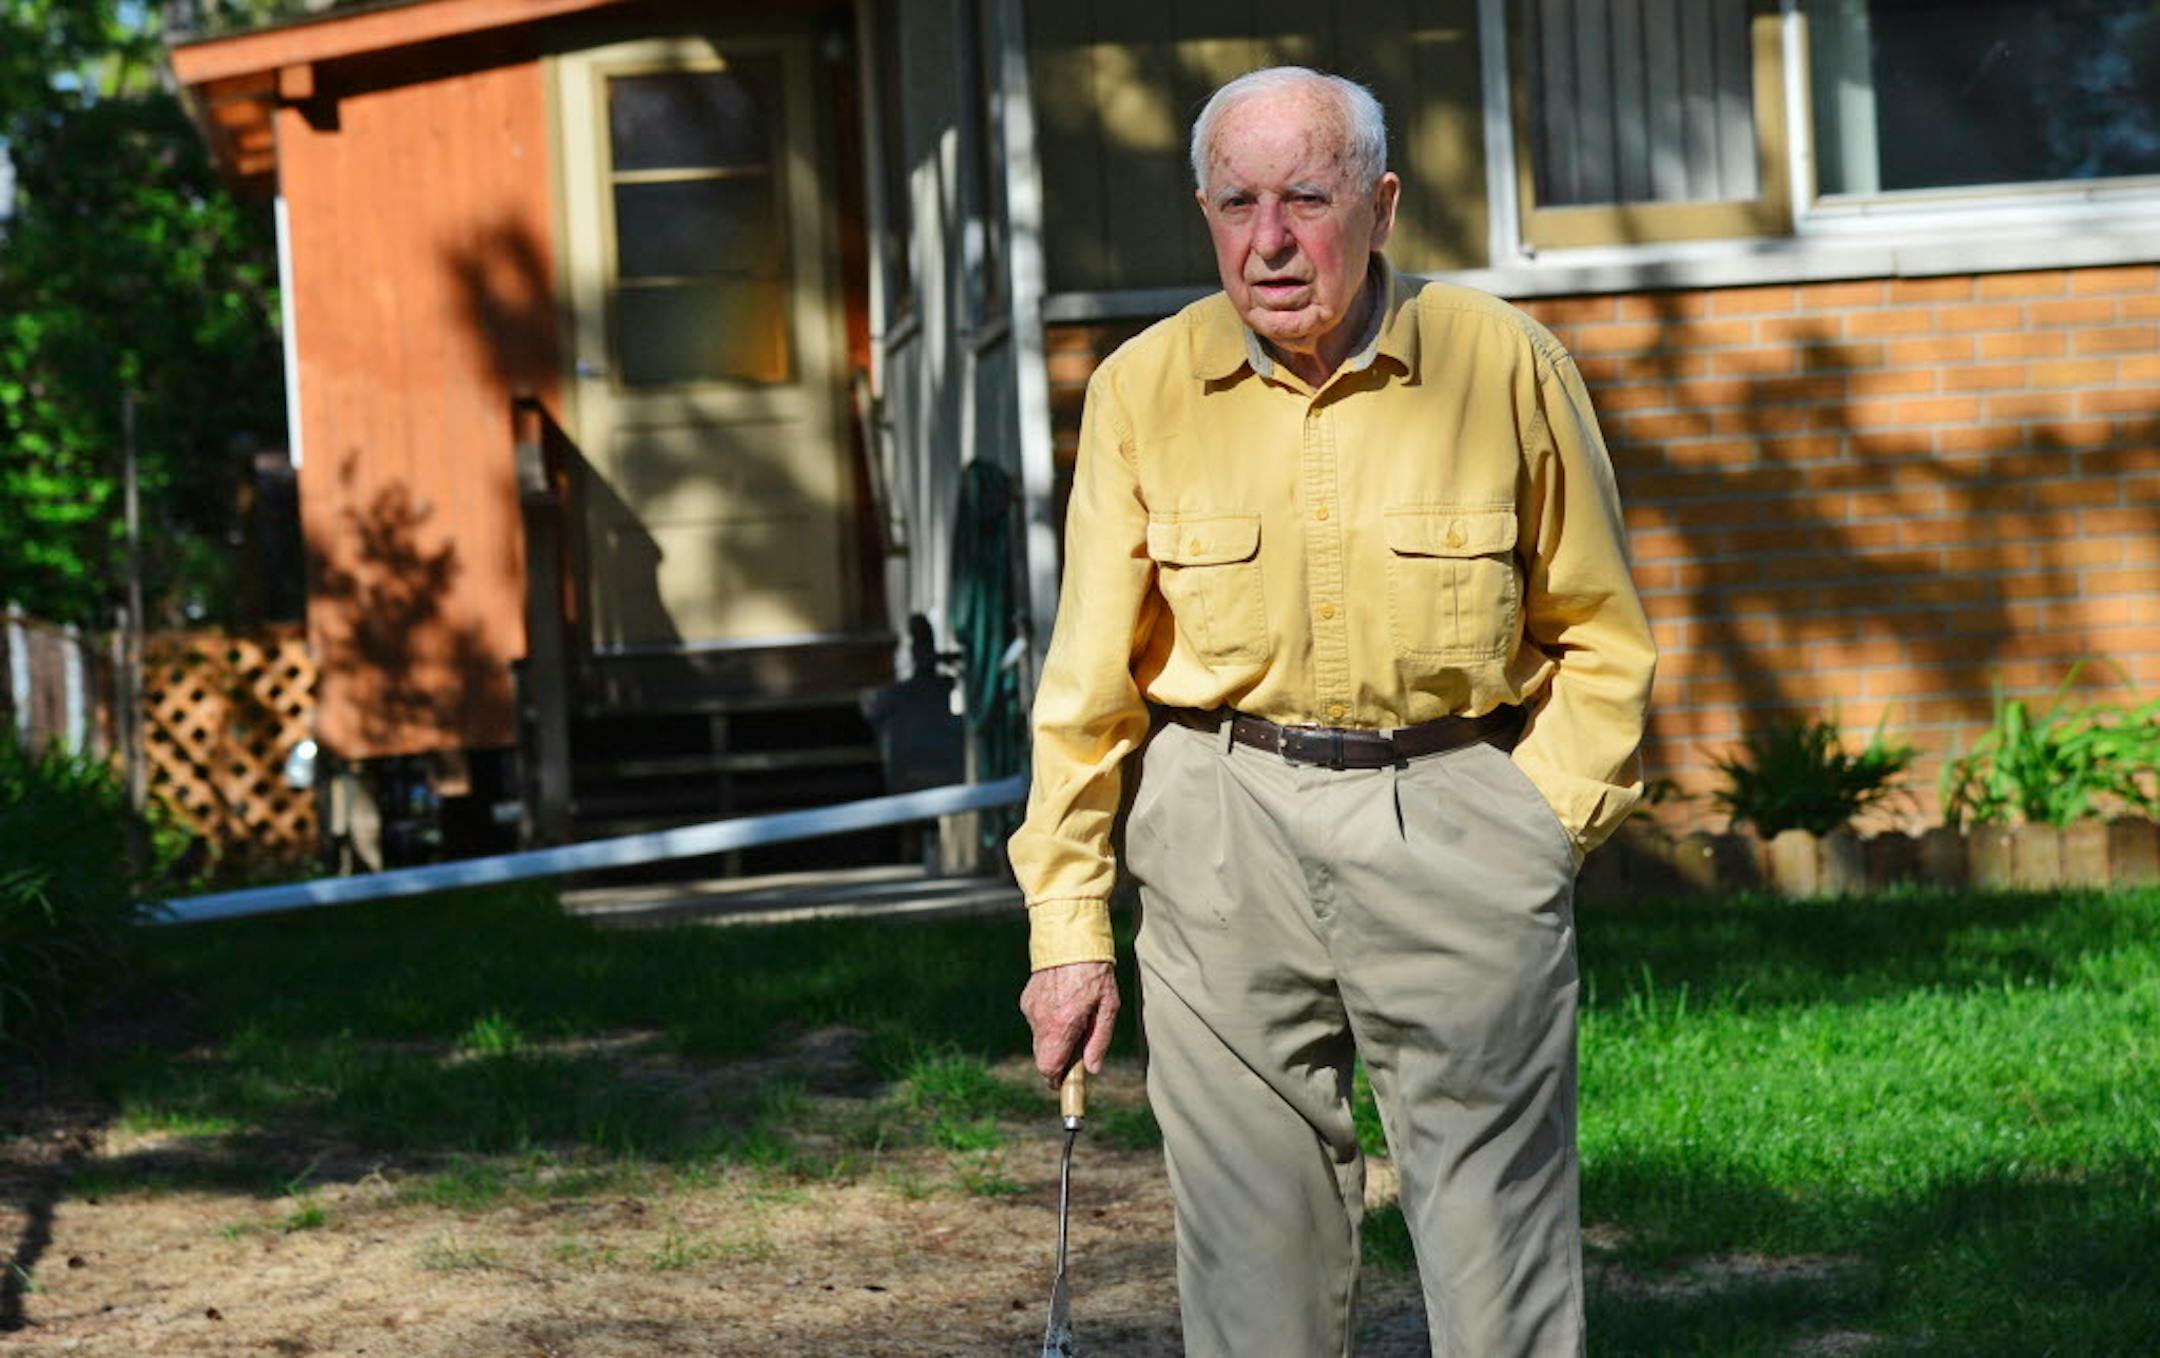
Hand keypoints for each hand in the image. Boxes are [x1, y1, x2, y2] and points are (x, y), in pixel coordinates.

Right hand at [1019, 961, 1119, 1085]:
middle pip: (1043, 1058)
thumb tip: (1092, 1069)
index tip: (1068, 1079)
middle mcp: (1041, 1020)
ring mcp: (1031, 1010)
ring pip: (1040, 1040)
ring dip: (1055, 1038)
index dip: (1057, 1079)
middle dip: (1059, 1059)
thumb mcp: (1108, 1007)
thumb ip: (1099, 1041)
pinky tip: (1064, 1003)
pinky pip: (1037, 1022)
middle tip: (1079, 1043)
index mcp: (1062, 1025)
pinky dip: (1049, 1021)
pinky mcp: (1027, 1000)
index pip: (1049, 1068)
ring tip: (1075, 1016)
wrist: (1069, 939)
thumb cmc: (1096, 972)